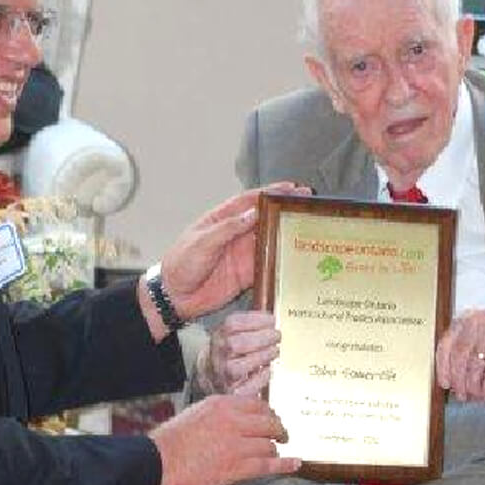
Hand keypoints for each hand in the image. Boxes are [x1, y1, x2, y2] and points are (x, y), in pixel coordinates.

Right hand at [148, 395, 300, 484]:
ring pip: (269, 444)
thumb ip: (222, 411)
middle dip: (278, 428)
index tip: (271, 418)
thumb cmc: (174, 438)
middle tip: (282, 433)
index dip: (268, 412)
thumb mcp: (199, 411)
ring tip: (277, 450)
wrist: (161, 459)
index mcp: (223, 404)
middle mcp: (234, 420)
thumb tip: (239, 416)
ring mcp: (238, 444)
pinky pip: (269, 464)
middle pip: (269, 421)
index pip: (257, 404)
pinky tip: (295, 463)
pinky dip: (285, 464)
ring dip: (274, 448)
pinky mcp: (238, 466)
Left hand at [156, 182, 311, 320]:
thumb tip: (253, 213)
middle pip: (265, 218)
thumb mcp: (202, 242)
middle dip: (286, 212)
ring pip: (270, 240)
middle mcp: (235, 234)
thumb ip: (228, 228)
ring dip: (287, 236)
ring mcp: (242, 254)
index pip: (250, 201)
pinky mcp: (246, 274)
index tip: (291, 188)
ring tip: (309, 230)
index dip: (271, 193)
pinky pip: (268, 265)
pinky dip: (282, 262)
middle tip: (308, 207)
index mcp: (222, 219)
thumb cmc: (180, 263)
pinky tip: (297, 259)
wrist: (175, 296)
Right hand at [198, 311, 278, 395]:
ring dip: (262, 356)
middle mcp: (217, 355)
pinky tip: (267, 369)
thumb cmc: (229, 352)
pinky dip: (259, 378)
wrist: (212, 375)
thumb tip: (271, 318)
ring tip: (274, 350)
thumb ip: (249, 324)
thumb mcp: (232, 332)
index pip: (232, 324)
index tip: (272, 320)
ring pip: (238, 367)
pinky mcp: (232, 393)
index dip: (255, 320)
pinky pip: (245, 388)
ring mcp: (223, 375)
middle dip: (261, 338)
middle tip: (276, 336)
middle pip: (235, 344)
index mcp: (218, 336)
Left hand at [436, 309, 484, 401]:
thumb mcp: (480, 340)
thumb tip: (446, 377)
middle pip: (459, 356)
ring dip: (472, 386)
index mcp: (468, 317)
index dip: (442, 366)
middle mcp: (479, 321)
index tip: (444, 383)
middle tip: (460, 395)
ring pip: (474, 366)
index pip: (446, 343)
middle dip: (458, 379)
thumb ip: (462, 351)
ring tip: (473, 397)